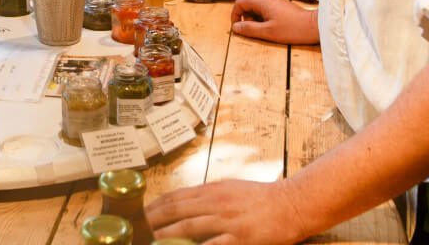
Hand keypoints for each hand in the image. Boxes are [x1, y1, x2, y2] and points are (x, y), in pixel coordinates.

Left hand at [147, 179, 307, 244]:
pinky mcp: (240, 237)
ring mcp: (227, 220)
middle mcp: (216, 202)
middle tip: (137, 230)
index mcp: (212, 190)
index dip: (156, 206)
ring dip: (167, 235)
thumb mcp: (231, 189)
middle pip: (177, 210)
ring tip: (152, 241)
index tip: (141, 214)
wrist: (291, 204)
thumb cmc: (261, 198)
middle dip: (154, 220)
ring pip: (189, 227)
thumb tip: (186, 205)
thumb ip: (208, 197)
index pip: (176, 197)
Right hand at [230, 0, 318, 43]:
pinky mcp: (282, 7)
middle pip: (248, 5)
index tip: (237, 27)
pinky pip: (267, 10)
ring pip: (257, 8)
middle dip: (246, 19)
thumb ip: (249, 29)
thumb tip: (235, 27)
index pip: (240, 2)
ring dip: (255, 20)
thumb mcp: (268, 32)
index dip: (235, 14)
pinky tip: (272, 28)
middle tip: (253, 31)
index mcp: (263, 2)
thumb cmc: (292, 29)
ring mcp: (276, 2)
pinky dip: (264, 19)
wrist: (314, 26)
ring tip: (264, 31)